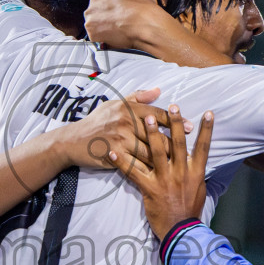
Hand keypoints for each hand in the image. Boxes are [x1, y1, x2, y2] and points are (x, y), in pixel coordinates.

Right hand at [57, 88, 183, 170]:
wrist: (73, 140)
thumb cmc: (96, 122)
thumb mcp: (114, 104)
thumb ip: (138, 97)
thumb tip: (158, 90)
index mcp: (128, 108)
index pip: (156, 114)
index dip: (175, 120)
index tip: (189, 126)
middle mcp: (125, 122)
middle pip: (157, 134)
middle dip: (175, 142)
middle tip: (190, 148)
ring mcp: (120, 140)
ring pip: (150, 151)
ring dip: (166, 159)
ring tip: (180, 164)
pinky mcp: (116, 155)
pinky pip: (137, 164)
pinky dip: (150, 169)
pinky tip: (161, 174)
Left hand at [84, 0, 177, 49]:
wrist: (146, 26)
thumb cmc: (140, 3)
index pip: (102, 0)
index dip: (115, 2)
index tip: (125, 6)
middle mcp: (90, 13)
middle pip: (99, 13)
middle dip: (110, 15)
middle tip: (125, 17)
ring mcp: (92, 28)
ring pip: (99, 26)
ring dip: (108, 26)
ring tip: (123, 26)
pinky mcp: (97, 41)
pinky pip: (100, 39)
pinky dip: (108, 37)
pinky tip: (119, 34)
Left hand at [114, 105, 211, 239]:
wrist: (181, 231)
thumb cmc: (189, 210)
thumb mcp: (199, 189)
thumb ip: (196, 170)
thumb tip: (199, 157)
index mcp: (195, 172)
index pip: (203, 147)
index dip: (207, 130)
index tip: (208, 113)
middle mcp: (181, 173)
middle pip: (178, 144)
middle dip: (174, 124)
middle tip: (172, 106)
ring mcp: (165, 180)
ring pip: (157, 153)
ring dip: (151, 134)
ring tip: (145, 118)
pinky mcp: (150, 189)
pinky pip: (134, 172)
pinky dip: (122, 162)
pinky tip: (112, 152)